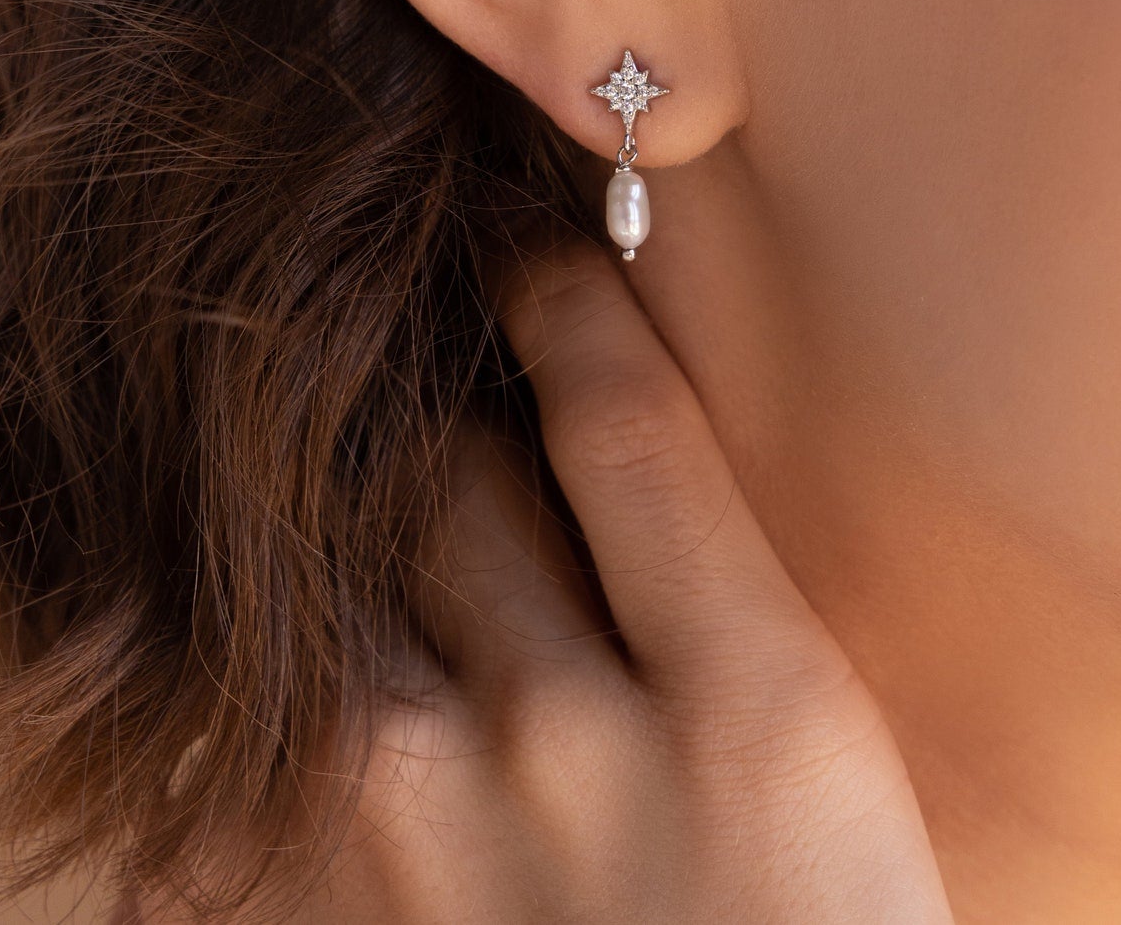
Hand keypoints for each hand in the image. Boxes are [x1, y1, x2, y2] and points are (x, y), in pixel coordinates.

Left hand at [352, 241, 953, 923]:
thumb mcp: (836, 776)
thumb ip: (752, 628)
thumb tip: (662, 487)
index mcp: (762, 710)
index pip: (623, 422)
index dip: (567, 307)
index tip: (540, 261)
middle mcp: (576, 751)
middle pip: (455, 481)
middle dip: (455, 427)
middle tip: (456, 409)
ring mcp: (428, 837)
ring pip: (343, 590)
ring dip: (372, 550)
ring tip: (405, 564)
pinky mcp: (330, 909)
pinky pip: (284, 735)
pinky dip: (313, 686)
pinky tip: (365, 705)